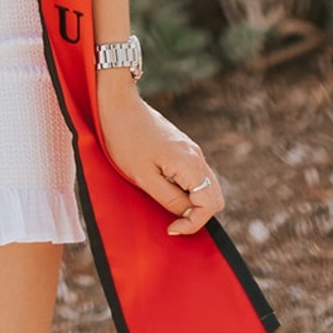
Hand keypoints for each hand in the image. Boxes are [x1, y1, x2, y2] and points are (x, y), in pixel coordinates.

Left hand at [96, 72, 224, 235]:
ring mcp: (190, 150)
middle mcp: (196, 156)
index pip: (209, 205)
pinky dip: (187, 189)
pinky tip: (166, 190)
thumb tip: (186, 214)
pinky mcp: (181, 146)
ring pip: (206, 186)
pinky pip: (194, 175)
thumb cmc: (125, 138)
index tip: (172, 229)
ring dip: (192, 202)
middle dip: (198, 215)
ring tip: (169, 209)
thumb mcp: (143, 176)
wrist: (118, 104)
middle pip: (214, 197)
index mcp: (191, 164)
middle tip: (173, 222)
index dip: (193, 223)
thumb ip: (169, 198)